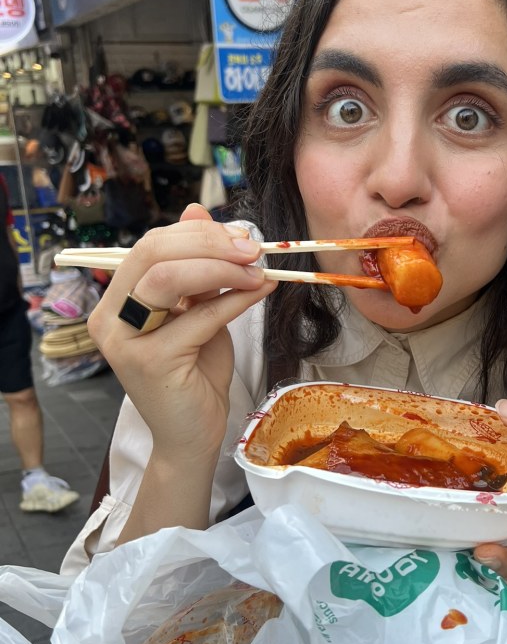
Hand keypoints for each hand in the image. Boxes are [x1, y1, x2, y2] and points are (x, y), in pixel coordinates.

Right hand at [87, 204, 274, 465]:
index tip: (242, 237)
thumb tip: (197, 208)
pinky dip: (233, 301)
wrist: (192, 435)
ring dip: (220, 268)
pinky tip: (259, 293)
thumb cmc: (196, 373)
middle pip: (153, 253)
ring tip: (257, 271)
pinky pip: (197, 317)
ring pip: (167, 278)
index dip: (198, 233)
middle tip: (253, 249)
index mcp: (116, 299)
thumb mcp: (198, 309)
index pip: (150, 245)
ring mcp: (124, 340)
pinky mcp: (148, 362)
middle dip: (209, 243)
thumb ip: (197, 266)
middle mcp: (109, 317)